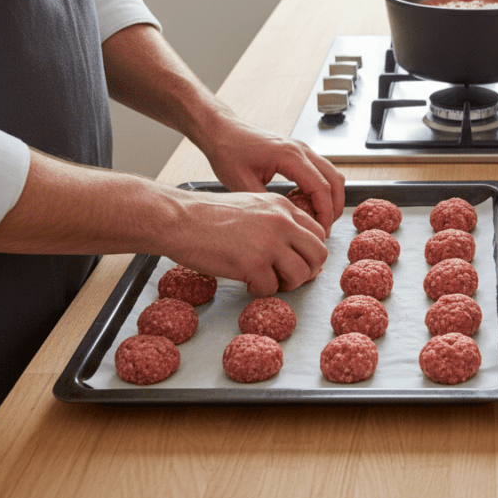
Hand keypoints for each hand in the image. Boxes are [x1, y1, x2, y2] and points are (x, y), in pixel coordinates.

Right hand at [165, 188, 328, 295]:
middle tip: (289, 277)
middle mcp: (282, 222)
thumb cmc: (208, 215)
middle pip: (318, 254)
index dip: (311, 252)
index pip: (318, 233)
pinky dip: (261, 291)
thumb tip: (296, 248)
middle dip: (308, 271)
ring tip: (269, 282)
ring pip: (301, 274)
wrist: (179, 219)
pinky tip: (248, 283)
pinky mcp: (253, 264)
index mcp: (283, 207)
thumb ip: (276, 222)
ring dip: (288, 284)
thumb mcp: (252, 206)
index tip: (298, 261)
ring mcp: (269, 243)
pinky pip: (272, 288)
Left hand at [196, 111, 345, 234]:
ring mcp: (302, 149)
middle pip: (335, 180)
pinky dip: (322, 189)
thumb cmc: (229, 152)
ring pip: (332, 174)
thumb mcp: (242, 184)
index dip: (325, 213)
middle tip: (323, 230)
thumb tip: (287, 223)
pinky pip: (320, 171)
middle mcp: (301, 150)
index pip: (321, 187)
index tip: (320, 233)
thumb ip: (268, 204)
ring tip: (319, 219)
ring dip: (331, 198)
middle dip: (334, 207)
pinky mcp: (299, 152)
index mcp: (290, 156)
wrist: (222, 131)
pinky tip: (307, 204)